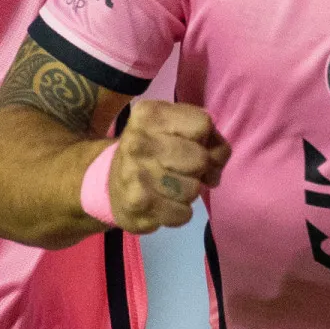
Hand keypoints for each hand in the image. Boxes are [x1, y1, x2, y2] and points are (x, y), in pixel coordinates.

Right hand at [107, 100, 229, 233]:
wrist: (111, 183)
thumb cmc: (155, 152)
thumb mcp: (177, 130)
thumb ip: (208, 137)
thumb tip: (218, 162)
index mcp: (150, 114)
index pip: (203, 124)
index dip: (207, 140)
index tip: (194, 147)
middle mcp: (138, 140)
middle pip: (200, 159)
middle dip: (199, 169)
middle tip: (184, 171)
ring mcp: (135, 172)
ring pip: (193, 189)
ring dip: (189, 192)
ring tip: (172, 187)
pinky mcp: (137, 202)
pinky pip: (183, 213)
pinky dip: (180, 213)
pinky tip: (164, 204)